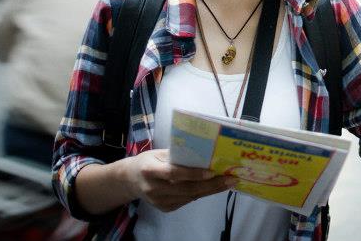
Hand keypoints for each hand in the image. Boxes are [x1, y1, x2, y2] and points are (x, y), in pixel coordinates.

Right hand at [121, 149, 236, 211]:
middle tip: (230, 179)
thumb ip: (178, 154)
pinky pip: (187, 201)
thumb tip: (205, 151)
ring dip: (210, 190)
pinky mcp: (164, 208)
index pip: (174, 173)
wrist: (130, 180)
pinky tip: (213, 187)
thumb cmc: (148, 161)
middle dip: (211, 185)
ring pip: (190, 197)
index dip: (194, 174)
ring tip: (227, 182)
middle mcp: (153, 188)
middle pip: (186, 189)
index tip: (212, 171)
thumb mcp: (159, 152)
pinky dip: (201, 194)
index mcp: (150, 170)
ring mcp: (159, 201)